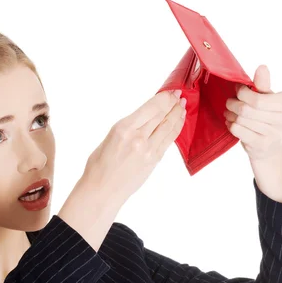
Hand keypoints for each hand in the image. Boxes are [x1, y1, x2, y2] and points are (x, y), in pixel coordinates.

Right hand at [82, 89, 186, 204]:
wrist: (101, 191)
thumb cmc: (99, 166)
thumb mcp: (109, 137)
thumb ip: (128, 127)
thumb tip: (144, 118)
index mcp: (123, 129)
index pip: (151, 107)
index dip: (164, 98)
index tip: (171, 91)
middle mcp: (137, 138)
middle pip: (162, 115)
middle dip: (173, 103)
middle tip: (179, 95)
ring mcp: (148, 150)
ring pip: (168, 127)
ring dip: (177, 114)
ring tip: (183, 105)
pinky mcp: (154, 161)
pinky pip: (168, 140)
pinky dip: (176, 129)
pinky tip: (179, 122)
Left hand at [223, 65, 281, 160]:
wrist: (272, 145)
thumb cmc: (268, 115)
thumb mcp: (268, 97)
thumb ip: (263, 84)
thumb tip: (262, 67)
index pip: (257, 98)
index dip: (242, 93)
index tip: (238, 90)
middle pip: (246, 110)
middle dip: (233, 104)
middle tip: (230, 102)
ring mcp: (274, 134)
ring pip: (241, 120)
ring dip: (230, 114)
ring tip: (229, 112)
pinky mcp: (261, 145)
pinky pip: (238, 130)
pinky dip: (231, 124)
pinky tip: (232, 122)